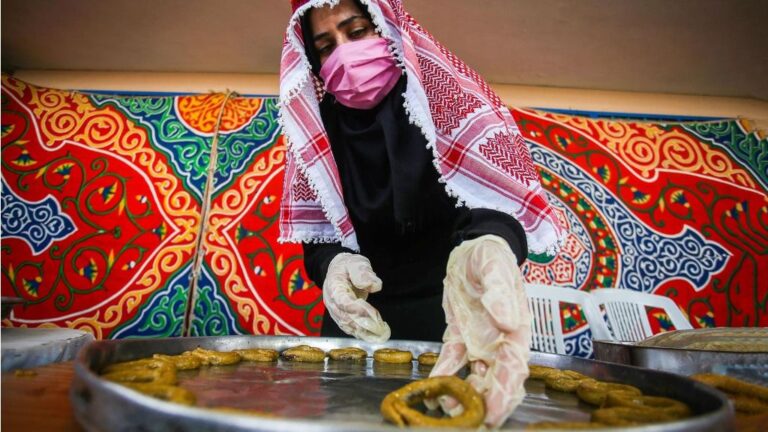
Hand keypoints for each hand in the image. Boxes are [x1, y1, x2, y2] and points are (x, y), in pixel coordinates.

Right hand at [323, 253, 390, 342]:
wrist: (338, 270)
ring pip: (347, 325)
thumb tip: (373, 285)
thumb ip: (363, 273)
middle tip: (381, 329)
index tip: (373, 314)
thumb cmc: (348, 266)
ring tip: (380, 335)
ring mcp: (334, 310)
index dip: (357, 309)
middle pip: (345, 316)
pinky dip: (361, 333)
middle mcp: (331, 301)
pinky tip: (373, 336)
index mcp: (334, 285)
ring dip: (364, 332)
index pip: (343, 301)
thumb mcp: (356, 262)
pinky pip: (348, 327)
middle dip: (364, 324)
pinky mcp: (339, 316)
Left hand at [430, 235, 530, 427]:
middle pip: (497, 380)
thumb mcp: (494, 266)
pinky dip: (444, 374)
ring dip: (465, 394)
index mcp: (515, 328)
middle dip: (487, 404)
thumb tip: (506, 321)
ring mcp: (480, 340)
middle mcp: (499, 341)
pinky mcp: (460, 336)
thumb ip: (499, 292)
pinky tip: (433, 387)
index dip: (505, 392)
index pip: (513, 367)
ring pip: (476, 376)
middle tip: (471, 422)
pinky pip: (453, 360)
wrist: (472, 247)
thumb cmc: (490, 256)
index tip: (495, 413)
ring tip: (446, 407)